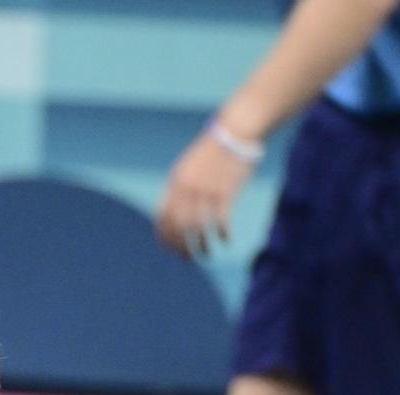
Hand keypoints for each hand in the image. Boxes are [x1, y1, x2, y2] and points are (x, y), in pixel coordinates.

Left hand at [155, 129, 254, 258]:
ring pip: (197, 228)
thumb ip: (181, 189)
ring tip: (206, 254)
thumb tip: (175, 213)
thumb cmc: (214, 151)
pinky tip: (226, 241)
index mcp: (175, 184)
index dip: (165, 237)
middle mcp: (187, 190)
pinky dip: (223, 234)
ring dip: (201, 245)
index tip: (170, 248)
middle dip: (181, 247)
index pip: (163, 218)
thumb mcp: (189, 167)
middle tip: (188, 259)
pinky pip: (220, 221)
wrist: (235, 131)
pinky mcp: (225, 192)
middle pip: (178, 228)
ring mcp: (206, 191)